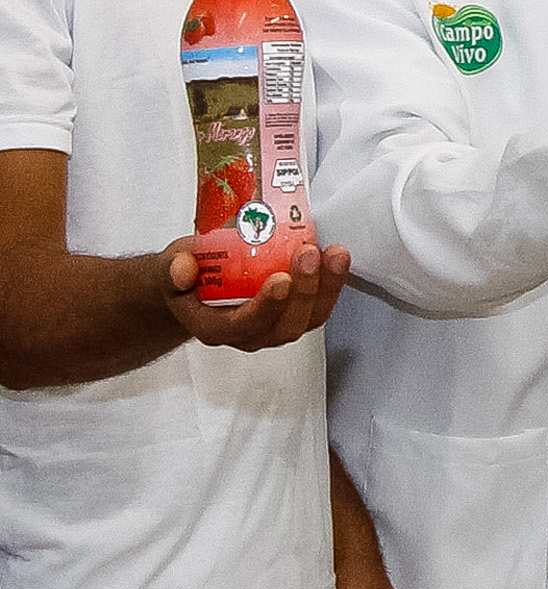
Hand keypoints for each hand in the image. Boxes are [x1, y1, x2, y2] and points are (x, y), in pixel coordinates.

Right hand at [161, 239, 351, 352]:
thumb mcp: (169, 269)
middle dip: (303, 291)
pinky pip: (318, 307)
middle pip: (284, 325)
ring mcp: (274, 327)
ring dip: (327, 287)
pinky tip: (336, 258)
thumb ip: (173, 269)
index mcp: (214, 327)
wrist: (196, 285)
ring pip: (308, 319)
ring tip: (334, 254)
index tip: (280, 280)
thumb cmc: (187, 278)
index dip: (265, 307)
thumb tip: (183, 269)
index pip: (243, 326)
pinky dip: (332, 284)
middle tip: (307, 254)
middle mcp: (248, 334)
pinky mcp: (294, 314)